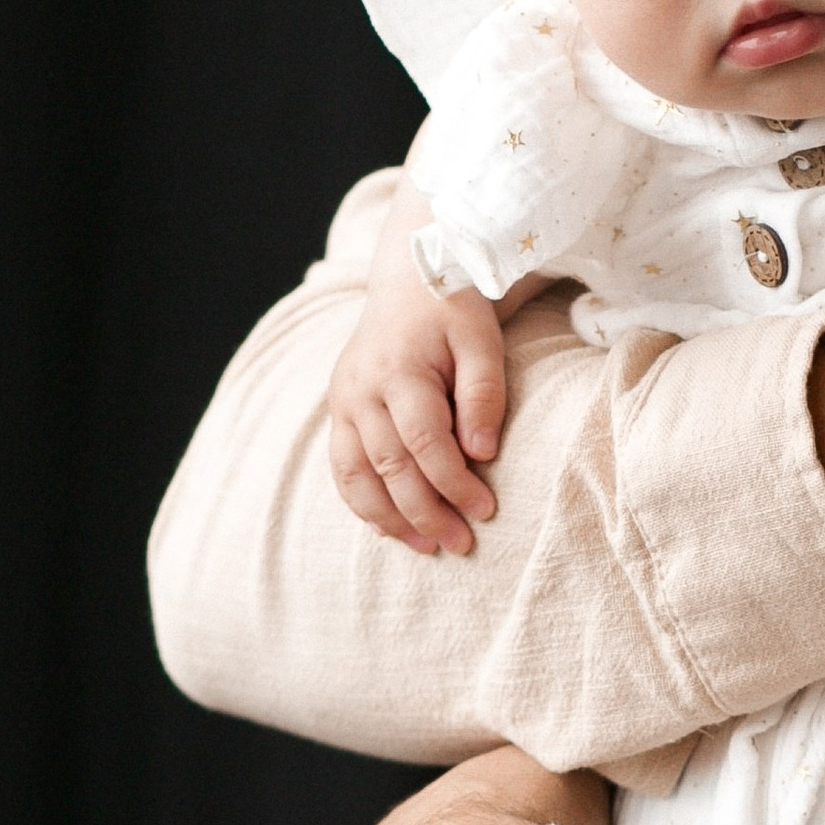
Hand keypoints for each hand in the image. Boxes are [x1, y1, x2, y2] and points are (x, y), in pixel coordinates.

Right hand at [327, 262, 510, 555]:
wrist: (406, 276)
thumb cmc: (452, 308)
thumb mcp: (481, 339)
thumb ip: (483, 393)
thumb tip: (481, 452)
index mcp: (399, 370)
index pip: (425, 442)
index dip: (454, 482)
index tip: (485, 510)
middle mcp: (361, 390)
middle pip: (390, 466)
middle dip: (425, 512)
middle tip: (460, 544)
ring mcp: (343, 402)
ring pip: (356, 474)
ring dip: (389, 517)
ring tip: (426, 547)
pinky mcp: (338, 410)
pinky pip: (342, 466)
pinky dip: (362, 502)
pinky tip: (388, 528)